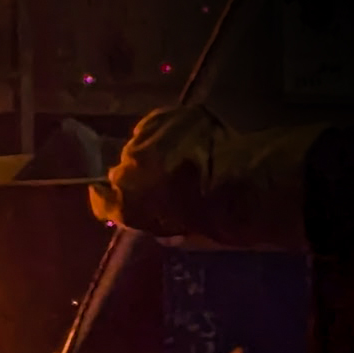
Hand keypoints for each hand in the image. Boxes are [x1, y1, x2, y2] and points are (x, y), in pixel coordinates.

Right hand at [90, 106, 325, 249]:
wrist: (251, 179)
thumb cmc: (222, 217)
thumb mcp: (191, 235)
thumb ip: (167, 231)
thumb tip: (167, 232)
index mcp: (127, 204)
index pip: (102, 201)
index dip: (113, 201)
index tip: (125, 201)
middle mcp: (126, 169)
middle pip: (122, 171)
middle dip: (138, 176)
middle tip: (165, 181)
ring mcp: (144, 140)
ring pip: (138, 146)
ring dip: (153, 153)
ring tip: (179, 157)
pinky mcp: (163, 117)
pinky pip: (155, 126)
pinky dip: (166, 133)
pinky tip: (186, 140)